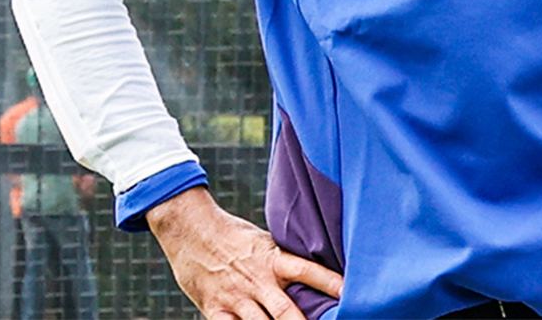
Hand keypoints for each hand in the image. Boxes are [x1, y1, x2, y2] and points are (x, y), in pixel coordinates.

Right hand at [147, 187, 342, 319]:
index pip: (308, 271)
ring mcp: (236, 297)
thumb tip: (316, 265)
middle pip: (286, 312)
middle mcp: (257, 280)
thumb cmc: (233, 235)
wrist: (190, 230)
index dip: (330, 282)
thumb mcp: (265, 241)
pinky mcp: (214, 309)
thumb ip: (285, 259)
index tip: (350, 293)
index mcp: (273, 259)